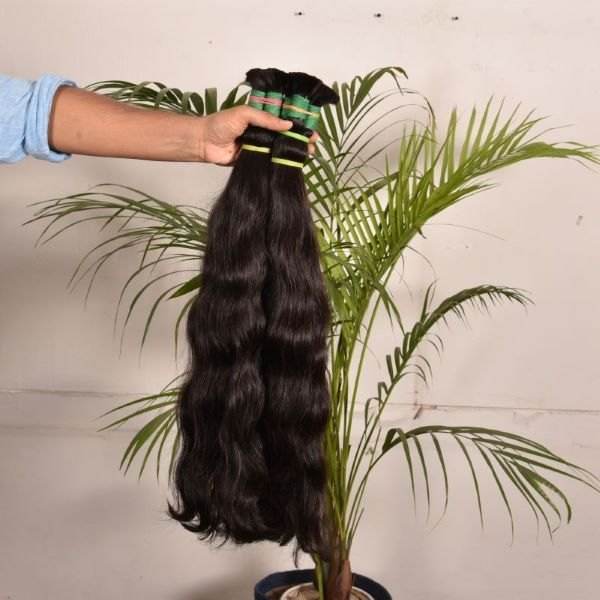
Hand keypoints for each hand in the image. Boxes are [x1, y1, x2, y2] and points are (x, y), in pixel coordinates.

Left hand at [196, 105, 319, 165]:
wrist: (204, 143)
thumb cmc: (221, 123)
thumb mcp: (245, 114)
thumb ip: (266, 119)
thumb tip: (288, 125)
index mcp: (261, 118)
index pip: (284, 119)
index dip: (298, 123)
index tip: (311, 129)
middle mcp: (263, 132)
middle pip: (286, 135)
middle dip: (300, 139)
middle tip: (314, 144)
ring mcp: (260, 147)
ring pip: (281, 149)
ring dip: (294, 151)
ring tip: (309, 154)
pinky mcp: (256, 161)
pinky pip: (271, 162)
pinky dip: (282, 163)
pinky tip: (294, 163)